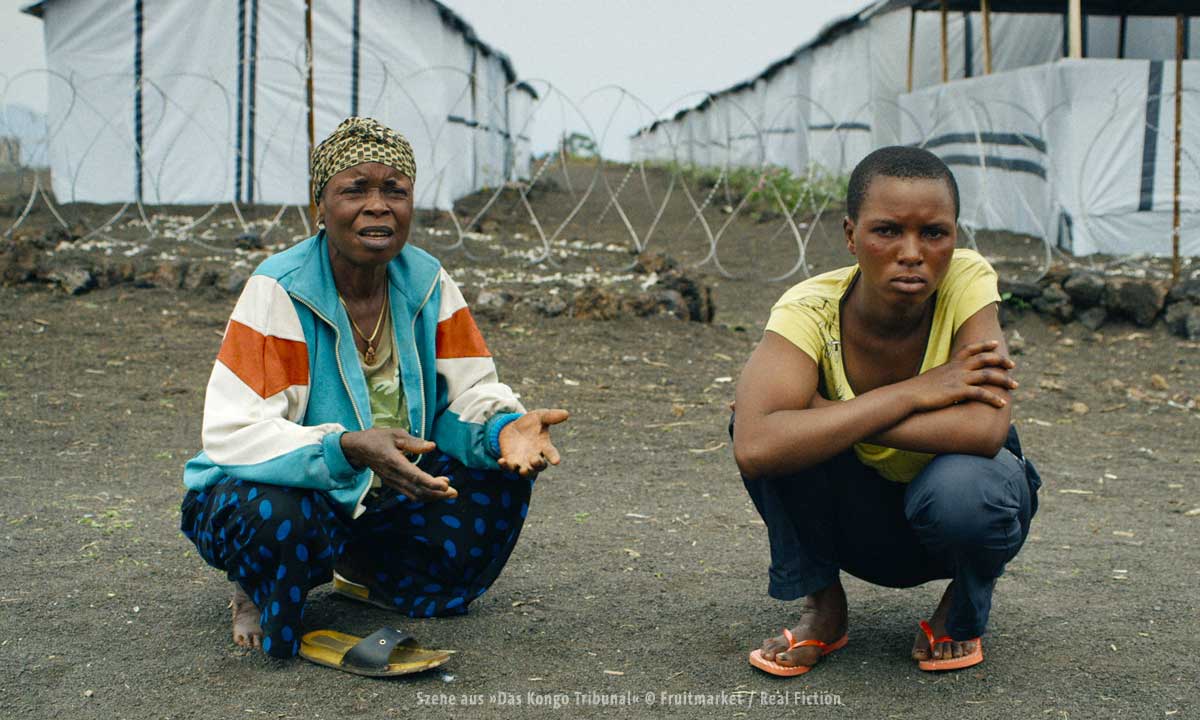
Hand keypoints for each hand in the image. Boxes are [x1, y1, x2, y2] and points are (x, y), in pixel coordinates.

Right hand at [340, 428, 456, 501]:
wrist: (358, 449)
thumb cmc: (378, 438)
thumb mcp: (396, 434)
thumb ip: (414, 442)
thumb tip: (432, 447)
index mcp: (394, 462)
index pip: (415, 477)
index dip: (431, 483)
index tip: (446, 485)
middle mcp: (394, 476)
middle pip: (417, 490)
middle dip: (437, 494)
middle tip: (454, 492)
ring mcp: (393, 482)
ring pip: (415, 495)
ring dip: (433, 496)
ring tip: (449, 492)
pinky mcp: (393, 484)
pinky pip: (410, 493)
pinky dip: (425, 495)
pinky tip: (436, 491)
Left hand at [497, 408, 569, 476]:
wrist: (513, 428)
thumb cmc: (531, 423)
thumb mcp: (540, 416)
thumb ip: (551, 416)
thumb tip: (566, 413)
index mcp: (544, 446)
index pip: (551, 453)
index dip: (554, 457)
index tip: (556, 461)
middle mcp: (535, 457)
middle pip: (539, 466)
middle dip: (537, 465)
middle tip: (534, 459)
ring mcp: (523, 462)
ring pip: (526, 473)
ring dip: (525, 472)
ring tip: (522, 470)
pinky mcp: (510, 462)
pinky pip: (508, 469)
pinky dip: (505, 466)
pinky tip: (501, 461)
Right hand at [906, 339, 1016, 411]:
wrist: (908, 395)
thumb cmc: (917, 390)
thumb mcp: (932, 378)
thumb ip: (943, 377)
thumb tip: (946, 381)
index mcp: (950, 364)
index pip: (970, 349)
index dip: (984, 345)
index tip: (995, 344)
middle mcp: (957, 368)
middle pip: (984, 359)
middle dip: (1001, 361)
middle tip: (1012, 365)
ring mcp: (958, 379)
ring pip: (988, 375)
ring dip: (1004, 380)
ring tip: (1015, 385)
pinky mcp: (958, 391)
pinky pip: (981, 394)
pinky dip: (993, 398)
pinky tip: (1002, 404)